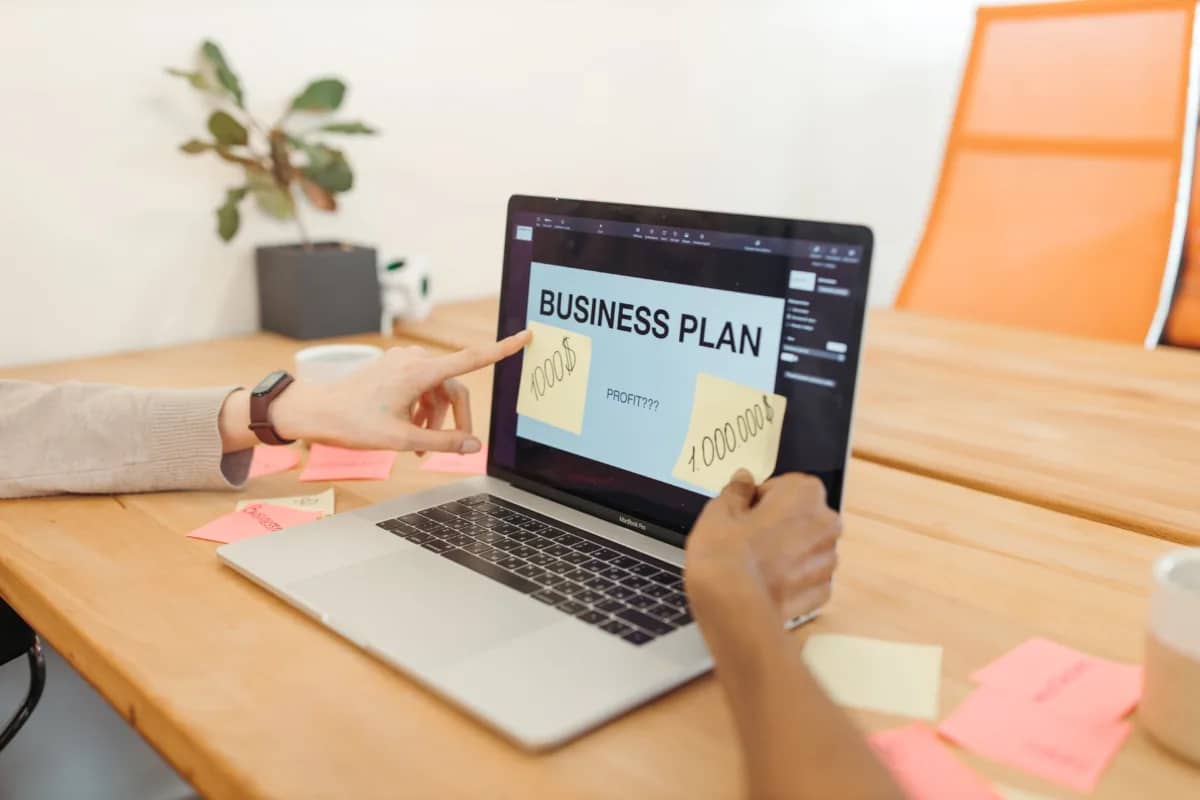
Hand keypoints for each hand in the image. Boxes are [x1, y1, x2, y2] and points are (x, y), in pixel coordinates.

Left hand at [263, 330, 530, 452]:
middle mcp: (413, 360)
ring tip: (419, 445)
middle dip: (456, 419)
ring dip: (436, 417)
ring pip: (437, 390)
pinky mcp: (392, 369)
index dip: (502, 349)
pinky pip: (420, 387)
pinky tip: (409, 431)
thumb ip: (441, 443)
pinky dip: (422, 409)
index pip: (471, 358)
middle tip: (452, 449)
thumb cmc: (352, 424)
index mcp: (419, 372)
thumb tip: (473, 446)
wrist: (313, 412)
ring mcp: (401, 363)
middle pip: (454, 387)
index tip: (525, 336)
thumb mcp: (400, 440)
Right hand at [685, 470, 840, 629]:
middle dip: (779, 524)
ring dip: (788, 552)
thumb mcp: (719, 511)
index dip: (761, 500)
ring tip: (756, 564)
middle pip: (801, 516)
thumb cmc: (725, 553)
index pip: (784, 486)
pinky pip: (807, 578)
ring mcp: (827, 561)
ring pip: (806, 549)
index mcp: (805, 494)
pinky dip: (791, 580)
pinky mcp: (822, 593)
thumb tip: (744, 479)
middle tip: (747, 538)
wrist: (733, 607)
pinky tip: (767, 584)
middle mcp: (826, 524)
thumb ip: (736, 491)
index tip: (744, 515)